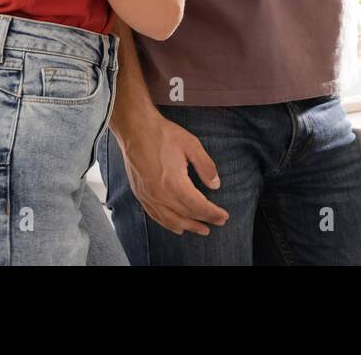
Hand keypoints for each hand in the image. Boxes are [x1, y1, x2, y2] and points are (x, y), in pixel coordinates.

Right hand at [116, 113, 228, 235]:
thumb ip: (206, 166)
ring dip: (187, 226)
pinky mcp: (140, 194)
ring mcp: (148, 196)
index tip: (224, 217)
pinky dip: (168, 224)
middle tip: (217, 224)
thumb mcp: (192, 145)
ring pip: (170, 220)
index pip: (198, 206)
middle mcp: (160, 195)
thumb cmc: (164, 135)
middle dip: (204, 221)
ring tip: (200, 230)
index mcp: (174, 183)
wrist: (136, 129)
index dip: (212, 213)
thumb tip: (216, 185)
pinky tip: (176, 227)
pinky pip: (155, 216)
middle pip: (186, 215)